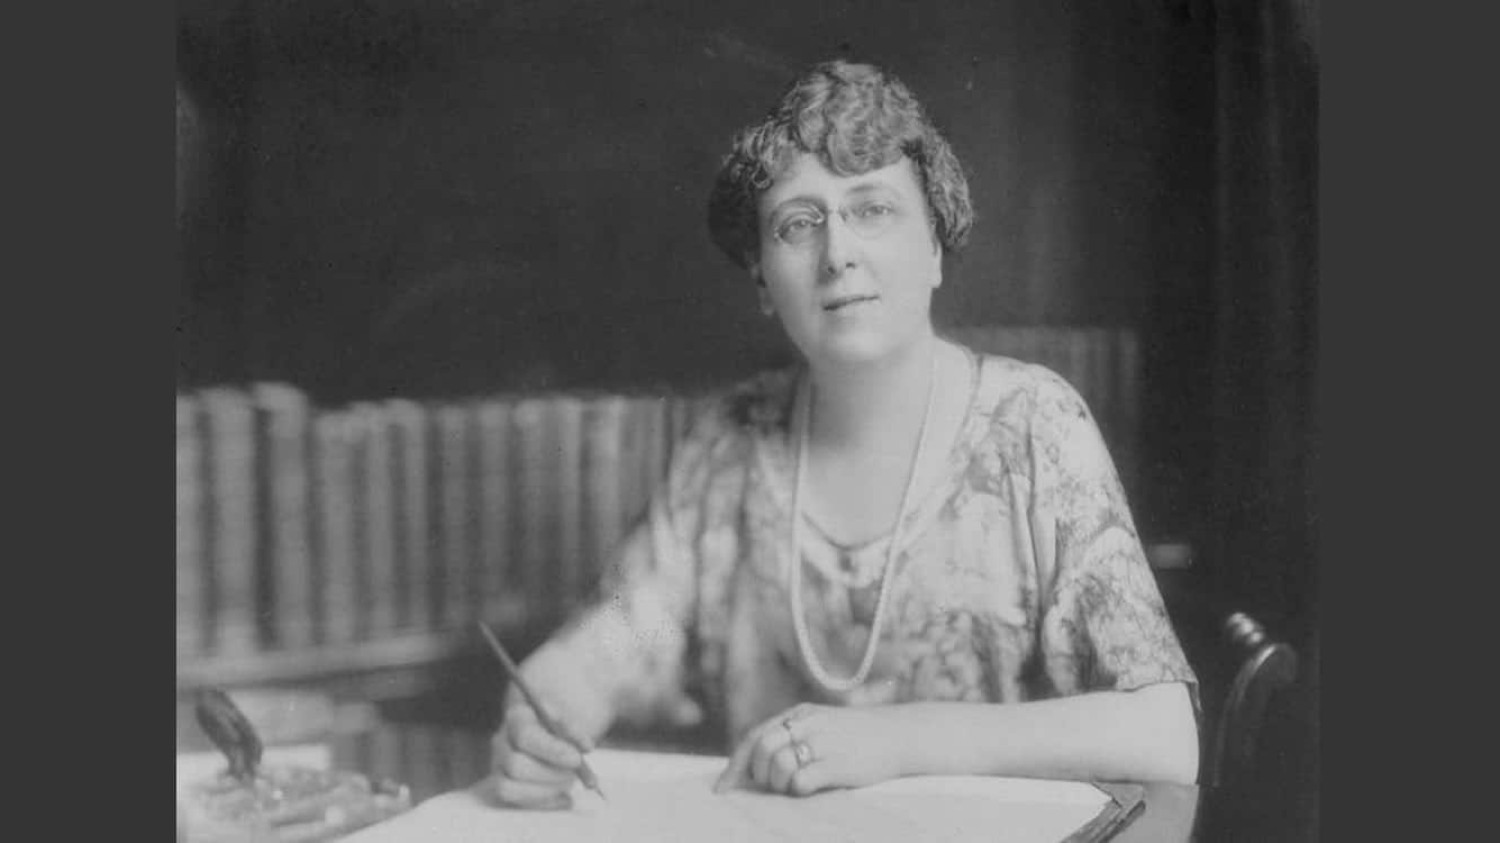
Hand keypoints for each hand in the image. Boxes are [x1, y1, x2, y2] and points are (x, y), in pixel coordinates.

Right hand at [489, 693, 596, 809]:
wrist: (569, 726)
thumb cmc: (572, 714)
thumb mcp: (577, 711)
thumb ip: (575, 726)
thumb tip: (584, 748)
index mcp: (518, 713)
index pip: (525, 735)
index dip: (554, 750)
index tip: (582, 755)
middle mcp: (502, 739)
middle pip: (515, 765)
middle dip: (551, 773)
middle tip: (575, 771)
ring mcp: (500, 763)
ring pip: (508, 787)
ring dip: (546, 789)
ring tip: (570, 781)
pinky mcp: (505, 784)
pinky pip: (517, 802)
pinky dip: (545, 802)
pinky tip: (566, 798)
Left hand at [713, 703, 909, 796]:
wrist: (900, 735)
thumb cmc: (859, 737)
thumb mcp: (823, 724)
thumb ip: (794, 735)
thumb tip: (757, 763)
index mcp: (800, 714)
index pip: (755, 736)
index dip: (736, 764)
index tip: (723, 788)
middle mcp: (808, 724)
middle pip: (761, 749)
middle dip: (757, 775)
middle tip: (771, 786)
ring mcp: (823, 742)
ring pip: (778, 766)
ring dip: (779, 783)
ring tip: (795, 786)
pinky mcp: (838, 763)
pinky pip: (801, 781)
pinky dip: (798, 789)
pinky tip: (811, 788)